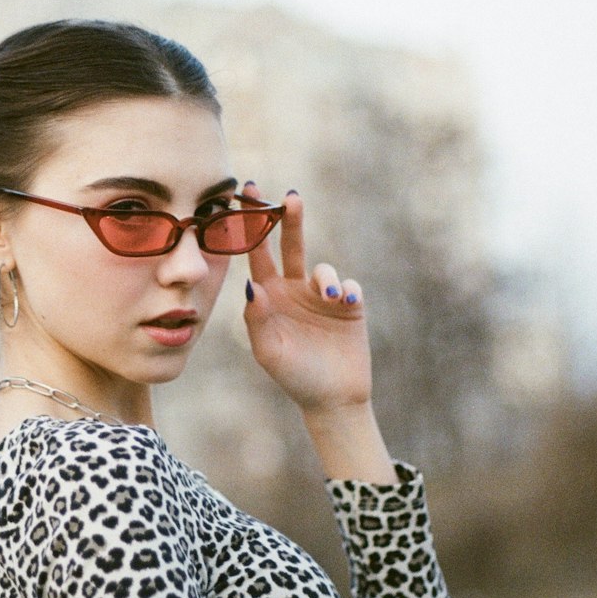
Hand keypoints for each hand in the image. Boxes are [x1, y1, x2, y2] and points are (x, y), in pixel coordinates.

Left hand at [243, 185, 372, 413]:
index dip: (252, 228)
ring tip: (328, 295)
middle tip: (291, 198)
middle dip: (290, 221)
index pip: (257, 256)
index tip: (247, 198)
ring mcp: (321, 296)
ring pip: (322, 268)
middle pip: (290, 246)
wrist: (332, 399)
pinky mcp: (349, 305)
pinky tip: (344, 305)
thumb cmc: (294, 377)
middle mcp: (293, 290)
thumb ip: (257, 318)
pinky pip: (348, 286)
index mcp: (269, 297)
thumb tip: (250, 283)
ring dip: (325, 276)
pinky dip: (345, 291)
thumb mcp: (269, 351)